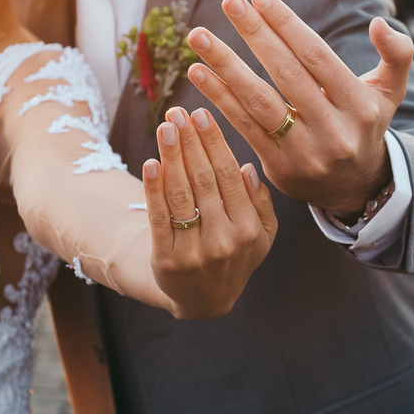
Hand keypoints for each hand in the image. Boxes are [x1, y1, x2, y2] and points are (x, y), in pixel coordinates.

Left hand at [142, 106, 277, 318]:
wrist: (204, 301)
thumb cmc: (235, 257)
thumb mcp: (262, 236)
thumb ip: (261, 204)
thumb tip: (248, 169)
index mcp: (248, 229)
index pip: (229, 176)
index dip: (215, 144)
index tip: (203, 115)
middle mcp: (224, 240)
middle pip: (204, 180)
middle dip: (190, 142)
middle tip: (179, 112)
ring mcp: (194, 251)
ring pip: (181, 195)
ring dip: (171, 157)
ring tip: (165, 127)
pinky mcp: (167, 259)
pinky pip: (159, 218)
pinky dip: (154, 189)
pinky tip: (151, 163)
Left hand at [187, 0, 413, 217]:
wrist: (355, 187)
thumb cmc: (365, 125)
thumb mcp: (391, 92)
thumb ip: (396, 54)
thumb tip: (378, 22)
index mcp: (360, 106)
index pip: (317, 57)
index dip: (287, 26)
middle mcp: (334, 131)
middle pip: (286, 74)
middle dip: (255, 34)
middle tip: (229, 2)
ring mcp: (305, 152)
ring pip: (259, 101)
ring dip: (225, 65)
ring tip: (198, 36)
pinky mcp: (279, 168)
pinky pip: (244, 126)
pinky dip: (220, 98)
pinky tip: (199, 73)